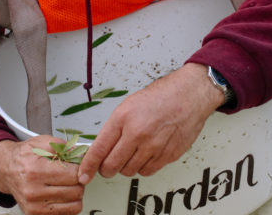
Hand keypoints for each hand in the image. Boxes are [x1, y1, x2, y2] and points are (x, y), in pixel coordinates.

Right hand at [0, 136, 83, 214]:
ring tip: (66, 184)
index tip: (78, 166)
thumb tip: (81, 154)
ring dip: (74, 194)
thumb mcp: (42, 142)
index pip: (73, 175)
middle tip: (72, 174)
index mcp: (36, 170)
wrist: (7, 169)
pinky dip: (68, 204)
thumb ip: (64, 147)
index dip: (81, 168)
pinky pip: (66, 213)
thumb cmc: (24, 156)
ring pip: (74, 205)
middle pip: (76, 191)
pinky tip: (61, 194)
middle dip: (78, 181)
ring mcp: (34, 205)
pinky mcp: (35, 214)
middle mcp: (33, 191)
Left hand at [77, 63, 223, 183]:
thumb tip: (101, 148)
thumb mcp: (128, 105)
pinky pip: (148, 171)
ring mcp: (153, 146)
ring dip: (126, 167)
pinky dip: (143, 167)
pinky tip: (145, 154)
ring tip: (131, 153)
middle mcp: (137, 133)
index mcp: (123, 118)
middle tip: (107, 165)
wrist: (188, 95)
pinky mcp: (168, 154)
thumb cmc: (160, 97)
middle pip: (112, 166)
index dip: (88, 166)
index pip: (99, 149)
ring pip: (129, 171)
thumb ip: (114, 128)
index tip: (84, 175)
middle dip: (106, 169)